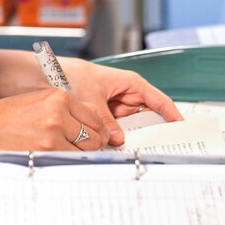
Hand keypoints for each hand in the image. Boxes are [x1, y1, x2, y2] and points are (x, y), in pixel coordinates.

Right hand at [0, 88, 109, 150]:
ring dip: (84, 152)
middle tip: (92, 145)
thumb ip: (71, 108)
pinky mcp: (47, 149)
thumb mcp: (45, 100)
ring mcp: (54, 132)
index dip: (101, 128)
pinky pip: (72, 157)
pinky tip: (63, 154)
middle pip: (96, 134)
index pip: (96, 116)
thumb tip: (95, 121)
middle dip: (97, 141)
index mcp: (61, 97)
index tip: (100, 134)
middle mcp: (60, 113)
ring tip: (73, 149)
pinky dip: (72, 158)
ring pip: (87, 148)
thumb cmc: (14, 114)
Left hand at [61, 58, 182, 145]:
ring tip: (139, 149)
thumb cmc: (69, 75)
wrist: (43, 75)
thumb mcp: (90, 99)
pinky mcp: (106, 115)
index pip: (159, 100)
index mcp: (131, 83)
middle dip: (152, 130)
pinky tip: (118, 147)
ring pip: (133, 125)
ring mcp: (117, 106)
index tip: (181, 127)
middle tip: (158, 145)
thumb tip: (116, 139)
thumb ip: (105, 121)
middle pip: (148, 116)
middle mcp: (127, 95)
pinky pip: (118, 129)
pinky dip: (118, 137)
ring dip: (133, 136)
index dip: (172, 114)